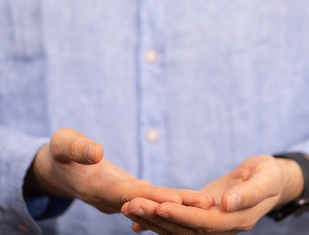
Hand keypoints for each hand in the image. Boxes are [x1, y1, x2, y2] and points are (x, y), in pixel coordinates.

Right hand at [23, 128, 210, 213]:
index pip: (126, 195)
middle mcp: (111, 199)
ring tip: (206, 203)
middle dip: (175, 205)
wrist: (60, 169)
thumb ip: (76, 148)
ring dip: (179, 205)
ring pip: (152, 204)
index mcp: (94, 188)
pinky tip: (190, 200)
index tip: (175, 200)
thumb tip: (95, 152)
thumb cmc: (60, 153)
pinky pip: (151, 198)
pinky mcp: (129, 193)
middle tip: (205, 205)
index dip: (151, 198)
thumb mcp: (62, 144)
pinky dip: (170, 200)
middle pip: (147, 204)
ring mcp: (121, 199)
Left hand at [122, 154, 304, 233]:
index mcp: (238, 220)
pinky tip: (136, 219)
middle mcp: (221, 226)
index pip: (206, 222)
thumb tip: (229, 204)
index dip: (183, 216)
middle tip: (131, 204)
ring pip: (177, 226)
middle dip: (158, 217)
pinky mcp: (201, 213)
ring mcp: (210, 222)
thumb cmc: (269, 175)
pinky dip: (158, 220)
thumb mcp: (266, 178)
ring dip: (152, 218)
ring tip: (128, 206)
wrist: (267, 177)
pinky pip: (178, 219)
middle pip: (185, 228)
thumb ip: (249, 192)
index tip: (161, 205)